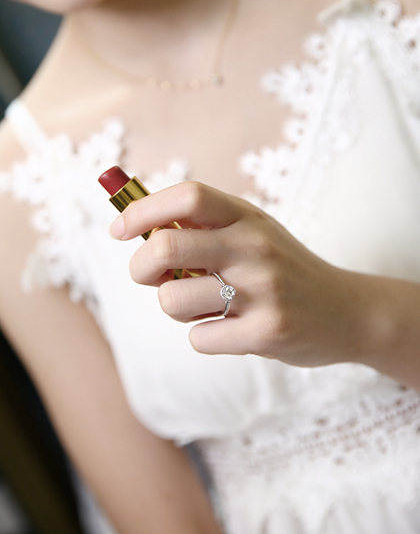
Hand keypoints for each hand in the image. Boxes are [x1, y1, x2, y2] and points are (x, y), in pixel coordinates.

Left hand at [109, 181, 365, 365]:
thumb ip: (206, 226)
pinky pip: (199, 337)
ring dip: (174, 307)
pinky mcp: (266, 332)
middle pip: (166, 247)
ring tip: (203, 307)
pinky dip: (202, 335)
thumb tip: (140, 226)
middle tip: (148, 277)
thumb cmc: (285, 270)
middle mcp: (255, 247)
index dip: (142, 209)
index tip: (119, 230)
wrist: (348, 311)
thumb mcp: (254, 232)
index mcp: (248, 217)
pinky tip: (230, 330)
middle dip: (140, 267)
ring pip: (173, 301)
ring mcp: (262, 290)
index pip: (187, 196)